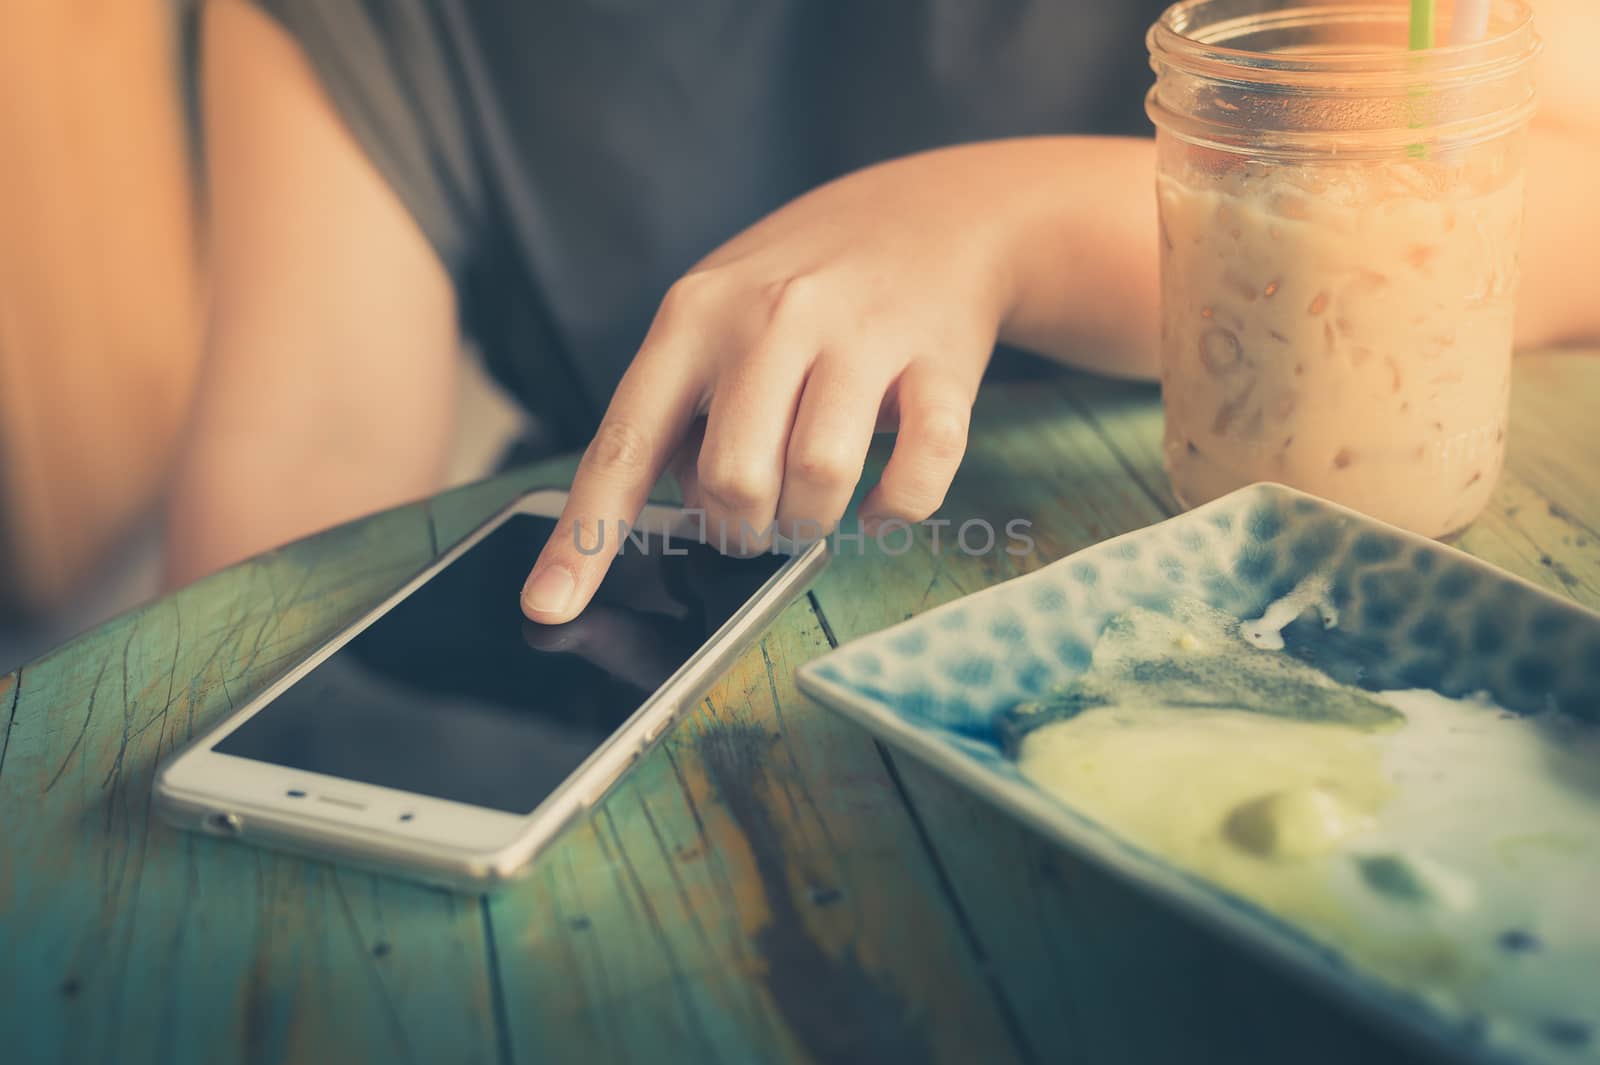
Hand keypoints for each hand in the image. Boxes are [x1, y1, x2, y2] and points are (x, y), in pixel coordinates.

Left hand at [521, 146, 1026, 622]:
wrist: (938, 212)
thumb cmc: (807, 280)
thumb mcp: (718, 310)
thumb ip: (684, 404)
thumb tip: (677, 512)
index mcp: (694, 316)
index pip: (624, 444)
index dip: (584, 538)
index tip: (549, 609)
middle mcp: (772, 319)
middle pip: (732, 480)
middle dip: (740, 528)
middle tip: (758, 516)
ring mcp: (861, 338)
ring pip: (817, 480)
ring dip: (811, 522)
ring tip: (812, 504)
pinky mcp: (940, 365)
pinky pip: (917, 473)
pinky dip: (894, 509)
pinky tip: (880, 503)